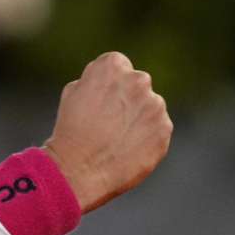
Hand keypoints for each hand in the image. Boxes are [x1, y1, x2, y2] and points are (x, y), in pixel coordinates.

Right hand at [42, 52, 172, 213]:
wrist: (80, 168)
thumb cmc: (70, 130)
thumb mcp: (73, 92)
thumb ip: (97, 81)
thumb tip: (112, 85)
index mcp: (112, 66)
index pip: (117, 65)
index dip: (107, 84)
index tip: (99, 100)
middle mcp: (139, 80)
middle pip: (137, 84)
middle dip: (127, 98)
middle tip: (109, 121)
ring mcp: (155, 105)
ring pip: (150, 107)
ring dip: (138, 118)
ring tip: (116, 138)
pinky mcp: (164, 129)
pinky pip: (157, 129)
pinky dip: (146, 137)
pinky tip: (127, 149)